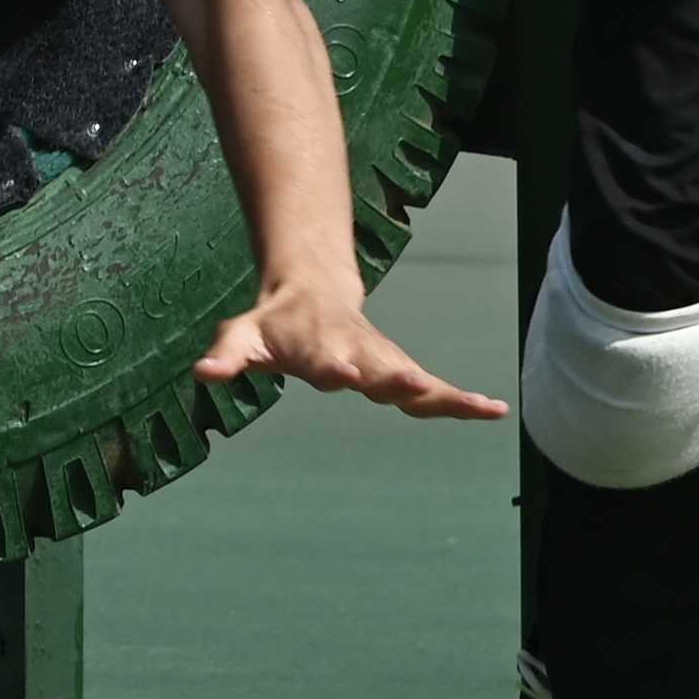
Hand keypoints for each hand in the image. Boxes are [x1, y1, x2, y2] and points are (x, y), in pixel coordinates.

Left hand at [195, 278, 503, 424]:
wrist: (312, 287)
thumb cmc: (273, 323)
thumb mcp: (242, 335)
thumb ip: (227, 355)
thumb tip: (204, 372)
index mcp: (319, 347)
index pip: (327, 360)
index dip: (335, 366)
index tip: (344, 372)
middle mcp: (358, 353)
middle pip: (382, 370)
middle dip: (398, 379)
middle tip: (418, 384)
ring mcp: (383, 362)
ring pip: (418, 382)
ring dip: (447, 396)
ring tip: (483, 408)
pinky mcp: (400, 372)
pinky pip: (433, 392)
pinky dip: (462, 402)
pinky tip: (495, 411)